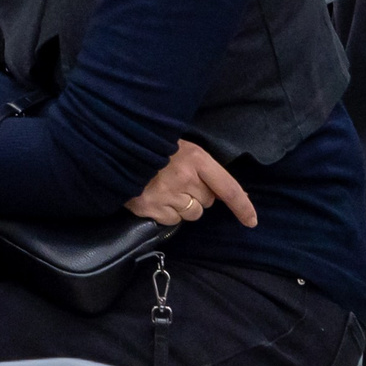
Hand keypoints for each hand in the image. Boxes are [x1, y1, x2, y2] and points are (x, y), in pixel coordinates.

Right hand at [126, 139, 256, 228]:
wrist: (114, 148)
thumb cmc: (151, 144)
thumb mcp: (180, 147)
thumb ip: (201, 167)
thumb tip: (226, 193)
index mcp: (196, 158)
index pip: (228, 188)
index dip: (243, 206)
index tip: (251, 221)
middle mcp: (186, 178)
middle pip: (207, 201)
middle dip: (198, 195)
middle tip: (179, 181)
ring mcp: (168, 195)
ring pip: (191, 214)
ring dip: (183, 206)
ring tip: (165, 190)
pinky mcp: (152, 208)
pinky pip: (171, 220)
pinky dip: (165, 212)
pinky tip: (154, 197)